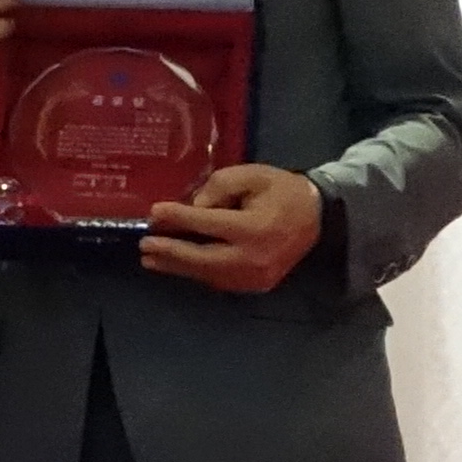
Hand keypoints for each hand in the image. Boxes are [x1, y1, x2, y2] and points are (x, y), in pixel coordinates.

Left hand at [140, 165, 320, 296]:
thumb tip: (190, 208)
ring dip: (178, 267)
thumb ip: (219, 187)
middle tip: (144, 246)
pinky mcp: (256, 286)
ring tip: (152, 260)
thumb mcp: (251, 175)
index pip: (208, 224)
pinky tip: (179, 264)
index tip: (154, 212)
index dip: (179, 218)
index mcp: (255, 227)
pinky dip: (198, 272)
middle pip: (203, 258)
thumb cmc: (281, 190)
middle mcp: (254, 257)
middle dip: (171, 253)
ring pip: (208, 274)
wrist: (318, 217)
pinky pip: (220, 280)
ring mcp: (255, 277)